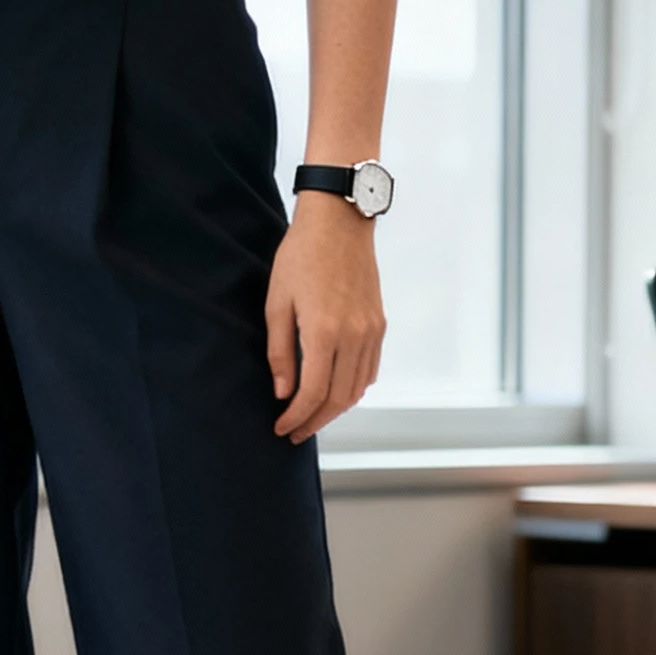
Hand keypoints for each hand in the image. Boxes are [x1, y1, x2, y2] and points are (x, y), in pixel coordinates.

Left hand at [265, 200, 385, 440]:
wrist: (339, 222)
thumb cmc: (301, 256)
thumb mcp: (277, 303)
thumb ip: (279, 352)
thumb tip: (283, 392)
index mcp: (324, 332)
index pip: (313, 393)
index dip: (296, 417)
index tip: (282, 428)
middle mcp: (354, 336)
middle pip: (339, 399)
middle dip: (316, 422)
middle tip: (296, 432)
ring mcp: (371, 331)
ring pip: (358, 389)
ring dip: (335, 409)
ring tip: (313, 416)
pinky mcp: (379, 324)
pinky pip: (370, 370)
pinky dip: (353, 389)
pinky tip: (335, 391)